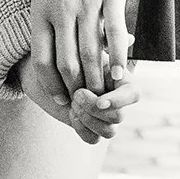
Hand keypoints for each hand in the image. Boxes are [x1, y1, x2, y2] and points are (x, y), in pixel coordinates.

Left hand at [16, 39, 138, 139]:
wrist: (46, 70)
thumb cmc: (68, 52)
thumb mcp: (83, 46)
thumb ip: (105, 43)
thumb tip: (130, 38)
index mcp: (120, 81)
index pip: (133, 95)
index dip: (119, 100)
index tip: (99, 98)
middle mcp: (116, 101)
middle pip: (120, 116)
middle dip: (95, 109)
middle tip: (76, 95)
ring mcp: (104, 117)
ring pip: (109, 131)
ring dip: (88, 119)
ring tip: (72, 103)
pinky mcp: (91, 128)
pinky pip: (94, 139)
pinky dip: (82, 129)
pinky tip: (70, 113)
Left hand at [28, 0, 130, 112]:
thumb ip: (47, 18)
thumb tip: (50, 48)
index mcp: (40, 10)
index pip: (43, 62)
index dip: (52, 87)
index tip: (60, 100)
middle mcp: (62, 11)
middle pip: (69, 65)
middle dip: (78, 91)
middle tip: (86, 104)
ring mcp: (87, 4)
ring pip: (94, 55)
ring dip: (99, 80)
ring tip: (104, 95)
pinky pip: (116, 35)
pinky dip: (120, 58)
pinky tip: (122, 73)